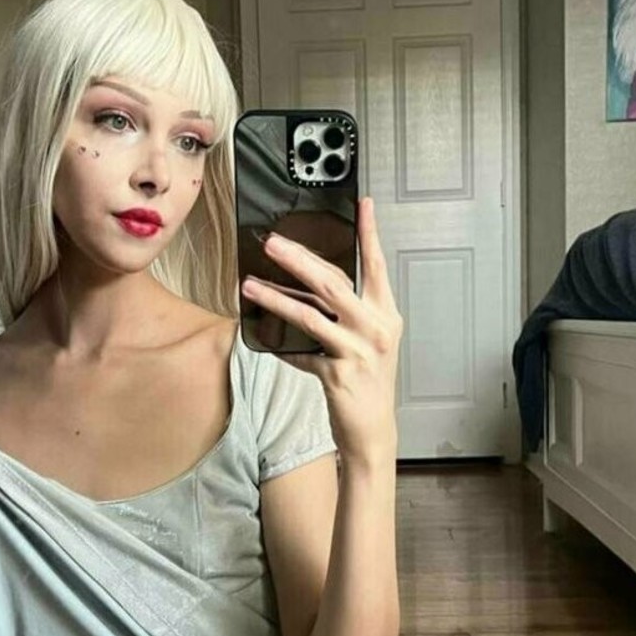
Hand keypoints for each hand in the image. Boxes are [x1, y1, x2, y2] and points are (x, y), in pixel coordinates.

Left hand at [241, 196, 402, 464]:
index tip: (362, 205)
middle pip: (333, 283)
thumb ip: (346, 313)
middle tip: (273, 243)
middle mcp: (376, 328)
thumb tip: (310, 285)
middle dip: (299, 259)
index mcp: (385, 314)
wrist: (372, 431)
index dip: (369, 234)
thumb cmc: (367, 383)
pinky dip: (280, 345)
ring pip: (310, 314)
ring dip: (276, 297)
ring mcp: (358, 351)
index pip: (376, 266)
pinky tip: (262, 337)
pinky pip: (301, 351)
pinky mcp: (337, 373)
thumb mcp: (366, 342)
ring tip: (250, 284)